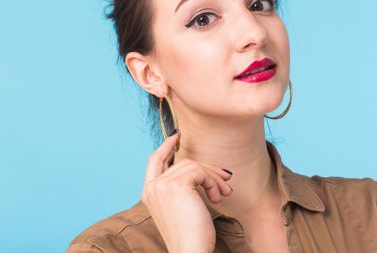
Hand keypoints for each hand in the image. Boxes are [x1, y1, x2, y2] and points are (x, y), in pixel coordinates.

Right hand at [141, 130, 233, 252]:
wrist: (190, 252)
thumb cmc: (192, 236)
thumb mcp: (185, 207)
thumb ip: (187, 187)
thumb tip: (215, 171)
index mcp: (149, 193)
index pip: (154, 161)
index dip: (165, 146)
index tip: (177, 134)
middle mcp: (152, 187)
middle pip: (184, 163)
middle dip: (208, 169)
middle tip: (226, 179)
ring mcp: (162, 185)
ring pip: (194, 166)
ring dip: (213, 178)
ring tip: (223, 194)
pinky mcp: (176, 185)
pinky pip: (200, 172)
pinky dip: (212, 182)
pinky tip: (217, 198)